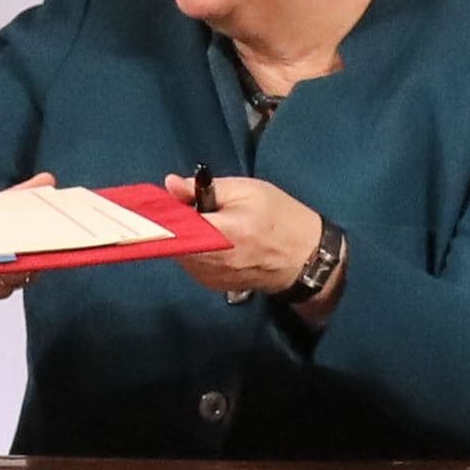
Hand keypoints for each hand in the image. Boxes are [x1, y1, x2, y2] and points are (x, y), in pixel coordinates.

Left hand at [163, 172, 341, 322]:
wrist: (306, 259)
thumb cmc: (280, 218)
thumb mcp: (248, 191)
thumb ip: (206, 188)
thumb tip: (169, 184)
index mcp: (223, 235)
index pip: (173, 227)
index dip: (163, 211)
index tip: (165, 198)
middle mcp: (211, 262)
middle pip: (171, 239)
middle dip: (176, 221)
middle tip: (194, 206)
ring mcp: (209, 278)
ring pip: (177, 251)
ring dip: (184, 235)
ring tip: (210, 223)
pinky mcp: (211, 285)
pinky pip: (188, 262)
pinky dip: (192, 248)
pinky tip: (212, 240)